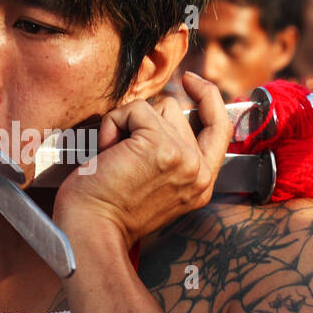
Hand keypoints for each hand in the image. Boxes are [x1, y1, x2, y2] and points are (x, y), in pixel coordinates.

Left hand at [53, 71, 230, 248]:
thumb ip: (173, 155)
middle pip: (176, 111)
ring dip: (126, 125)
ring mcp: (184, 158)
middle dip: (143, 122)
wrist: (91, 231)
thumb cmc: (109, 211)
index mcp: (201, 183)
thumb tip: (165, 113)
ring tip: (116, 158)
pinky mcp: (161, 146)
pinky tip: (107, 153)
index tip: (191, 81)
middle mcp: (199, 172)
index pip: (220, 127)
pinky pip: (134, 110)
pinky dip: (113, 126)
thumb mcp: (156, 186)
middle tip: (122, 157)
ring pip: (156, 107)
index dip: (208, 98)